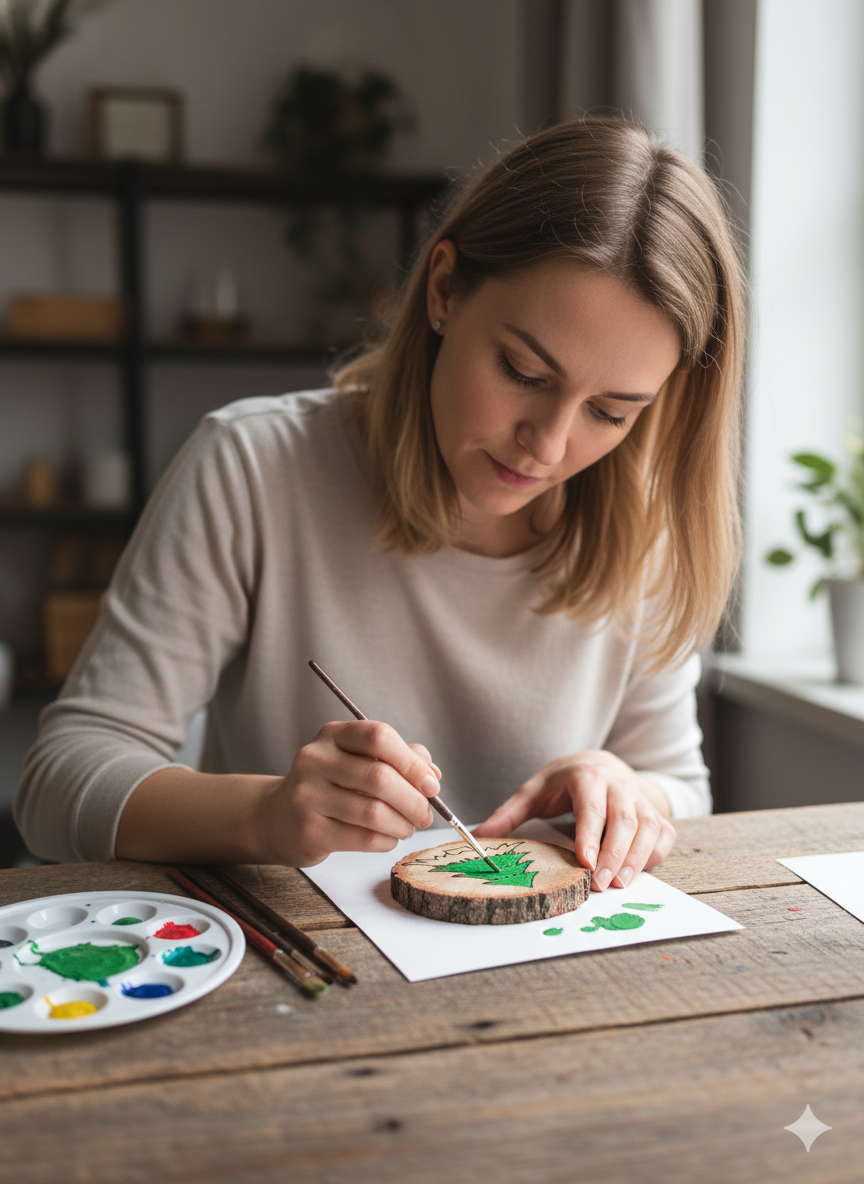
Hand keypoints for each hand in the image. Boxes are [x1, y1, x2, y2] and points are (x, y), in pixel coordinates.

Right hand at [258, 720, 440, 866]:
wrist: (278, 818)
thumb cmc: (330, 786)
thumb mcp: (358, 761)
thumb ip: (398, 759)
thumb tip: (432, 774)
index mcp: (333, 735)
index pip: (379, 737)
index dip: (412, 762)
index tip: (431, 784)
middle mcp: (315, 760)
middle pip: (380, 777)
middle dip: (414, 800)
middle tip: (425, 814)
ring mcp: (307, 795)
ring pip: (374, 812)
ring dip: (402, 824)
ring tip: (408, 828)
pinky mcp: (309, 830)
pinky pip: (363, 838)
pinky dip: (386, 841)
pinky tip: (388, 838)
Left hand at [473, 750, 675, 889]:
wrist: (603, 764)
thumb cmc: (565, 782)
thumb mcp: (535, 790)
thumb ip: (509, 814)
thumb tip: (477, 836)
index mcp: (588, 776)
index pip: (592, 807)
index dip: (591, 835)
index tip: (585, 862)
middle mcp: (619, 785)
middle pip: (624, 820)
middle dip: (614, 855)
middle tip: (600, 885)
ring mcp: (641, 798)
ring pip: (648, 828)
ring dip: (635, 858)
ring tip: (618, 884)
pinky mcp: (656, 813)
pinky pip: (663, 835)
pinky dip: (654, 855)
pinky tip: (636, 872)